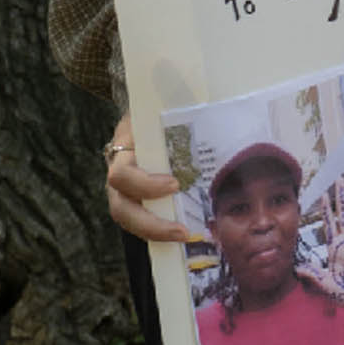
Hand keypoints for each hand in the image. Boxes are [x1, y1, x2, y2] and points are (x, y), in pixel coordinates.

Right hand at [104, 112, 188, 242]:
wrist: (144, 111)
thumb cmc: (156, 110)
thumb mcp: (162, 107)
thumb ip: (182, 112)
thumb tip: (225, 114)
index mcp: (124, 149)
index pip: (121, 174)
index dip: (144, 185)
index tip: (174, 185)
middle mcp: (118, 174)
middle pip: (121, 209)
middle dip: (151, 225)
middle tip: (183, 231)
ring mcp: (124, 189)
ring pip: (129, 220)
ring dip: (157, 233)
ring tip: (185, 236)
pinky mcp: (135, 197)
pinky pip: (142, 219)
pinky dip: (161, 230)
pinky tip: (186, 234)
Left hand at [299, 176, 343, 307]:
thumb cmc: (343, 292)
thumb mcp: (325, 284)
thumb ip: (313, 275)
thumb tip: (298, 269)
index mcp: (335, 246)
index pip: (329, 222)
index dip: (326, 209)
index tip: (323, 194)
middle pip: (343, 212)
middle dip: (341, 196)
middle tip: (339, 179)